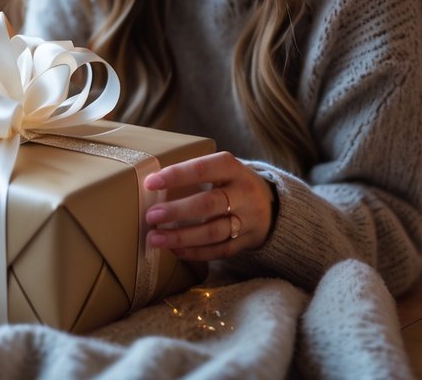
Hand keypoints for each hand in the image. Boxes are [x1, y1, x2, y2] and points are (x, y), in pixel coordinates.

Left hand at [143, 151, 275, 259]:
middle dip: (177, 211)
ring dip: (182, 236)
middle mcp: (244, 193)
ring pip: (214, 231)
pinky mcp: (247, 241)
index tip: (150, 182)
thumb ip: (195, 174)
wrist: (271, 204)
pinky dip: (195, 252)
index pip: (203, 168)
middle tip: (151, 216)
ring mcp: (248, 220)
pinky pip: (219, 250)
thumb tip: (152, 185)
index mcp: (234, 169)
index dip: (177, 175)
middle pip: (209, 203)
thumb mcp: (221, 169)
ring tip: (155, 238)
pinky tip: (174, 250)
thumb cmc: (231, 183)